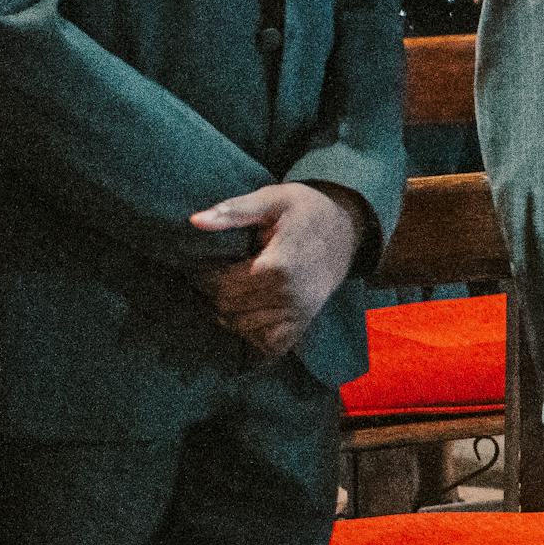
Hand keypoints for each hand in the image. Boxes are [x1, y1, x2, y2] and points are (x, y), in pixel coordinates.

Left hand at [187, 183, 365, 356]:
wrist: (348, 229)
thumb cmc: (305, 210)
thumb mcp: (271, 199)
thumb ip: (233, 211)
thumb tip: (195, 221)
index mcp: (278, 264)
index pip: (222, 285)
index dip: (203, 276)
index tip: (198, 265)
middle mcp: (289, 295)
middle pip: (229, 308)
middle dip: (212, 295)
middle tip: (209, 279)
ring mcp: (299, 313)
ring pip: (243, 328)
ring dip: (228, 314)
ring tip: (225, 293)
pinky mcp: (304, 323)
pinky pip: (269, 344)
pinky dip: (252, 334)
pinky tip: (247, 313)